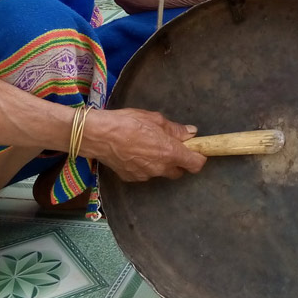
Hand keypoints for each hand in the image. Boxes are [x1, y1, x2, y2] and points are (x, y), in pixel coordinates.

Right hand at [87, 108, 206, 180]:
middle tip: (169, 146)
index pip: (195, 164)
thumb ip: (175, 129)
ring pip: (160, 172)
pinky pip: (145, 173)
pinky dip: (144, 165)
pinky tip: (134, 152)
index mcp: (169, 152)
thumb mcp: (155, 119)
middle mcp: (160, 168)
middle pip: (179, 171)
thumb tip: (191, 133)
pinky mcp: (132, 178)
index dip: (199, 158)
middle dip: (178, 161)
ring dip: (160, 163)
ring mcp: (145, 175)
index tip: (195, 150)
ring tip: (147, 146)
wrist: (99, 135)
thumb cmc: (128, 122)